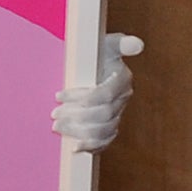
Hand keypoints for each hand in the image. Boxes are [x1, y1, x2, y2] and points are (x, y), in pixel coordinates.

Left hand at [49, 33, 142, 151]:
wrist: (89, 68)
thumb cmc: (96, 54)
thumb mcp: (105, 44)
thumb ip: (120, 42)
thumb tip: (137, 44)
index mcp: (122, 80)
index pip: (105, 94)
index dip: (81, 97)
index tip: (58, 95)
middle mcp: (122, 99)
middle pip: (103, 114)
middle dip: (76, 115)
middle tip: (54, 113)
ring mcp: (117, 115)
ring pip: (103, 130)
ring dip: (78, 131)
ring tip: (57, 125)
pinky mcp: (109, 128)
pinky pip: (104, 142)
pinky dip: (90, 147)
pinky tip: (74, 147)